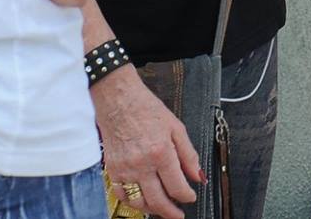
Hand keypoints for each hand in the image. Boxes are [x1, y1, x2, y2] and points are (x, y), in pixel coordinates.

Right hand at [93, 67, 202, 218]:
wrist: (119, 102)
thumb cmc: (147, 110)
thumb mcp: (177, 128)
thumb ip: (189, 155)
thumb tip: (198, 176)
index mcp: (161, 153)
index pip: (177, 186)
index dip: (187, 196)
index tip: (191, 197)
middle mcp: (142, 165)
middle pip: (158, 200)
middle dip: (170, 212)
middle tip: (178, 214)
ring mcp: (125, 169)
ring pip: (139, 202)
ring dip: (152, 209)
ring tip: (162, 208)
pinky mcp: (112, 170)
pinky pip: (122, 195)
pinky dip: (133, 202)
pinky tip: (142, 200)